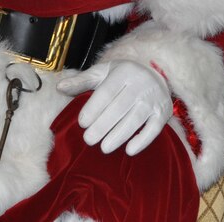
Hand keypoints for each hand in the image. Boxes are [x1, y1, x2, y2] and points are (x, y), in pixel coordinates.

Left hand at [56, 59, 172, 154]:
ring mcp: (154, 98)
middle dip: (103, 125)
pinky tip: (129, 150)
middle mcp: (141, 83)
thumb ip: (81, 81)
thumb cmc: (122, 76)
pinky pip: (154, 128)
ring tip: (104, 148)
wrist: (155, 73)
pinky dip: (143, 140)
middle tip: (89, 140)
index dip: (94, 108)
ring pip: (136, 118)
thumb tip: (60, 87)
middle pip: (120, 107)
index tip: (82, 123)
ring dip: (119, 135)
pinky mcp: (163, 111)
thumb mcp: (102, 73)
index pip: (107, 92)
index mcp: (124, 72)